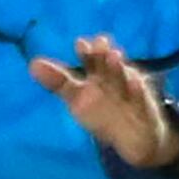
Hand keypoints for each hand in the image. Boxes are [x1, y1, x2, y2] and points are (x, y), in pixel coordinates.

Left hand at [31, 33, 178, 172]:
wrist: (138, 136)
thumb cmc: (104, 110)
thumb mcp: (78, 98)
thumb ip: (58, 82)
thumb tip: (32, 63)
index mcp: (99, 76)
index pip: (91, 62)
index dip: (87, 54)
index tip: (80, 43)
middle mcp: (115, 80)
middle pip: (108, 66)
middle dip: (103, 55)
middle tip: (100, 42)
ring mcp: (131, 93)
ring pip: (124, 79)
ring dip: (120, 68)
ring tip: (114, 55)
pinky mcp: (145, 108)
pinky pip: (141, 99)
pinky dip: (138, 91)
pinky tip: (135, 82)